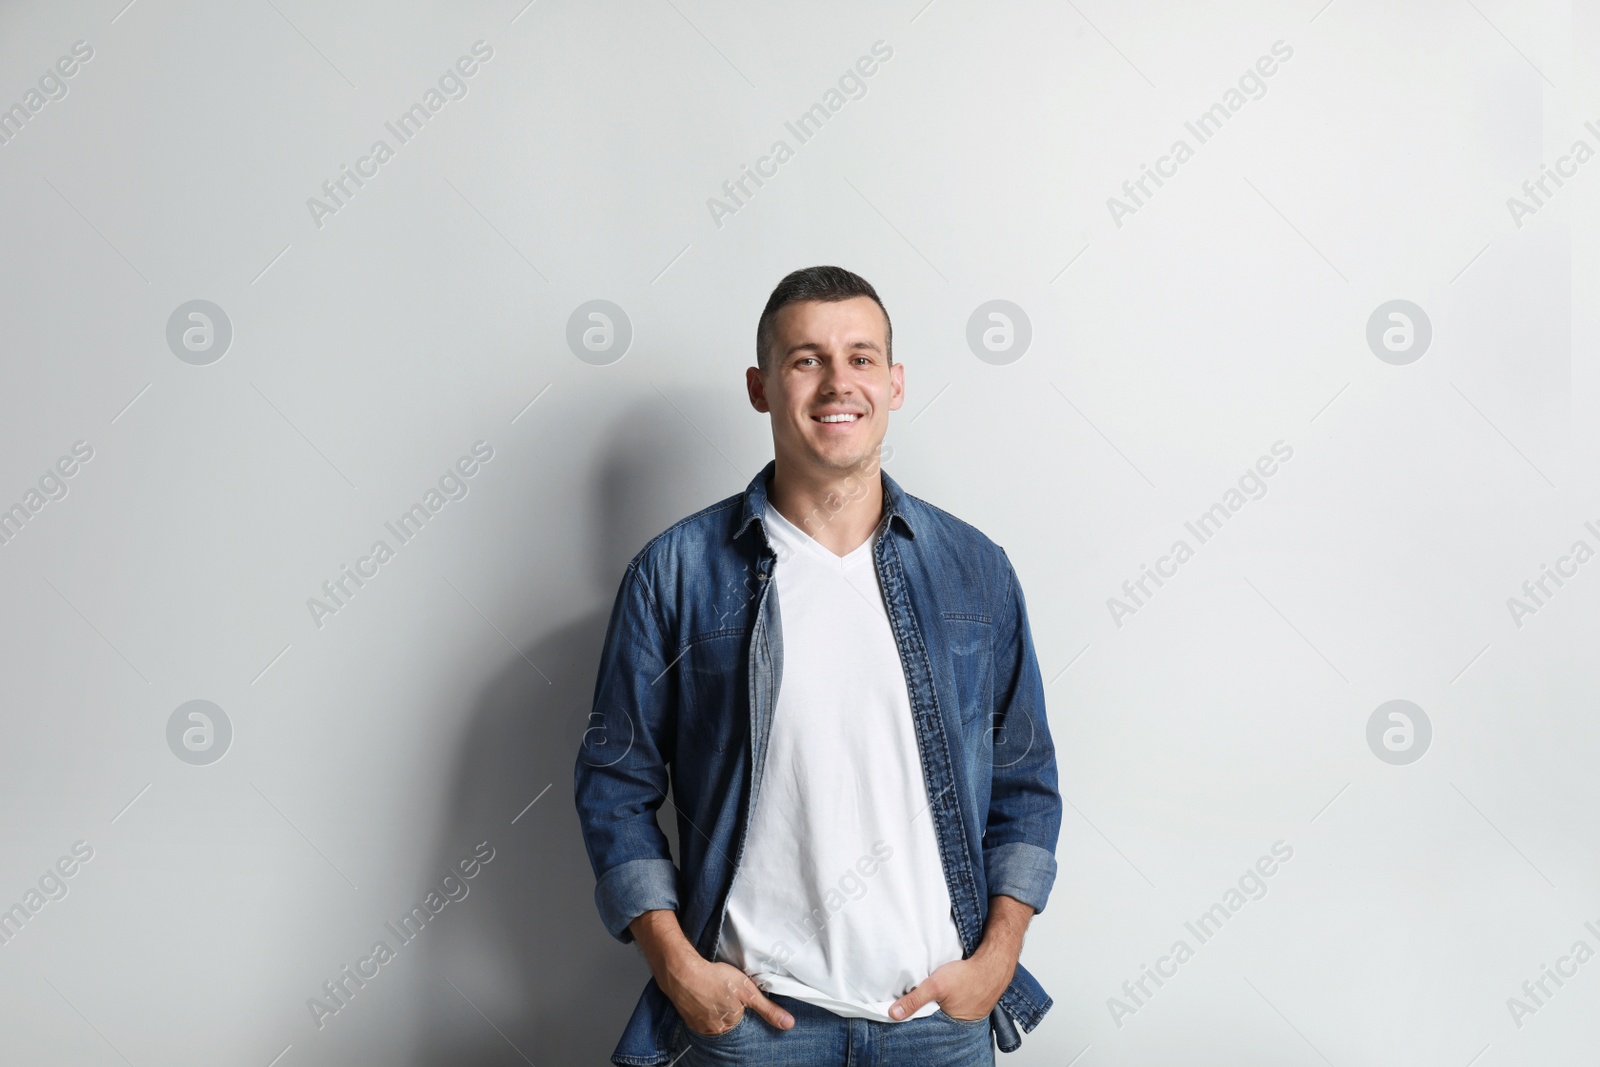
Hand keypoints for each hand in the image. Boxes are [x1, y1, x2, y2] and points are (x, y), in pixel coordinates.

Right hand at [628, 910, 795, 1035]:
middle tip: (724, 990)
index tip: (737, 993)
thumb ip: (768, 1009)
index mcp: (731, 1024)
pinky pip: (699, 1016)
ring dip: (715, 1007)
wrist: (682, 972)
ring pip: (713, 1018)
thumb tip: (789, 1024)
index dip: (742, 1005)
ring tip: (714, 991)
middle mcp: (715, 1030)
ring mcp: (699, 1025)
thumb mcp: (748, 990)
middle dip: (729, 1007)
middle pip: (728, 1020)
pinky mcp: (687, 1018)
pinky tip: (703, 995)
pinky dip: (702, 1007)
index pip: (743, 1019)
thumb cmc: (715, 978)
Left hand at [887, 950, 1013, 1022]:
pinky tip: (946, 992)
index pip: (925, 1027)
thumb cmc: (968, 975)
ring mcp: (967, 1015)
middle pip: (934, 1020)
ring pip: (944, 1012)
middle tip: (917, 1002)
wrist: (993, 964)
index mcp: (949, 1024)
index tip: (902, 1012)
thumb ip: (914, 1000)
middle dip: (925, 1013)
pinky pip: (954, 1005)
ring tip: (934, 996)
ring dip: (938, 1005)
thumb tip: (894, 1013)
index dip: (915, 1019)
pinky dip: (948, 1000)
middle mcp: (959, 1024)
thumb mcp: (936, 986)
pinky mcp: (971, 1004)